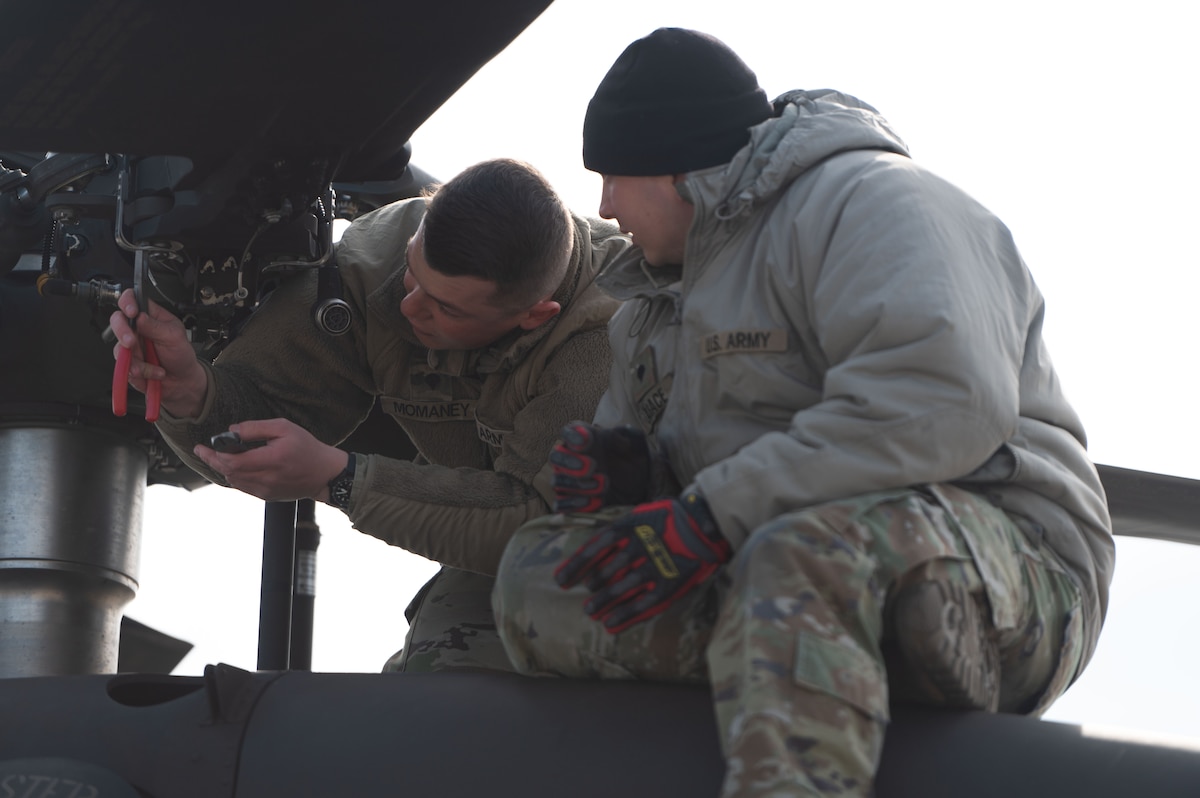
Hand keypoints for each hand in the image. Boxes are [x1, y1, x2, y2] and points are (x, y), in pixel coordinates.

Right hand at [109, 289, 207, 417]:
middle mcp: (137, 329)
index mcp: (150, 317)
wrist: (182, 381)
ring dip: (136, 359)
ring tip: (153, 365)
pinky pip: (124, 366)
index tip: (131, 312)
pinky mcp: (128, 363)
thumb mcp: (175, 337)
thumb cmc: (181, 355)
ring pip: (118, 347)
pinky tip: (154, 372)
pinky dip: (141, 372)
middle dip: (122, 331)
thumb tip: (140, 317)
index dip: (128, 302)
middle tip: (131, 342)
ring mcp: (131, 346)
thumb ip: (156, 327)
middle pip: (117, 321)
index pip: (132, 300)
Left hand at [193, 418, 348, 502]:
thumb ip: (256, 428)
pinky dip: (234, 476)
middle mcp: (267, 478)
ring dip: (222, 469)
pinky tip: (234, 467)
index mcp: (272, 459)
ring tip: (217, 457)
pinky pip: (243, 487)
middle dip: (212, 461)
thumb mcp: (284, 428)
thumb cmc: (307, 447)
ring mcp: (266, 490)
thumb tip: (231, 430)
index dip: (215, 454)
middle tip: (203, 451)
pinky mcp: (267, 496)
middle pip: (229, 473)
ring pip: (233, 482)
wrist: (324, 473)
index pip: (233, 461)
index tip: (204, 446)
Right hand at [550, 422, 651, 512]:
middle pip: (556, 457)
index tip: (586, 441)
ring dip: (578, 485)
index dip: (573, 435)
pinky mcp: (570, 501)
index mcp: (582, 440)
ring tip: (602, 485)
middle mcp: (568, 458)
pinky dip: (575, 504)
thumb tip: (622, 440)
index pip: (568, 432)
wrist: (633, 485)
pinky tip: (595, 502)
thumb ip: (626, 440)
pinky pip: (561, 504)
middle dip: (570, 461)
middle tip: (592, 466)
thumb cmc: (627, 460)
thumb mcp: (632, 447)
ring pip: (557, 481)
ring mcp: (566, 481)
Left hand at [554, 492, 730, 632]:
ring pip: (620, 590)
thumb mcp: (638, 515)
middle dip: (591, 587)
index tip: (561, 580)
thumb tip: (589, 551)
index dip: (574, 567)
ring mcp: (653, 567)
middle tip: (584, 599)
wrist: (704, 524)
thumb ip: (616, 532)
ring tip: (591, 612)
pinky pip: (641, 605)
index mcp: (628, 527)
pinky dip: (624, 616)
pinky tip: (610, 625)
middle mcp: (638, 547)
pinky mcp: (668, 585)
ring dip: (602, 603)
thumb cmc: (667, 519)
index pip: (593, 549)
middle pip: (605, 572)